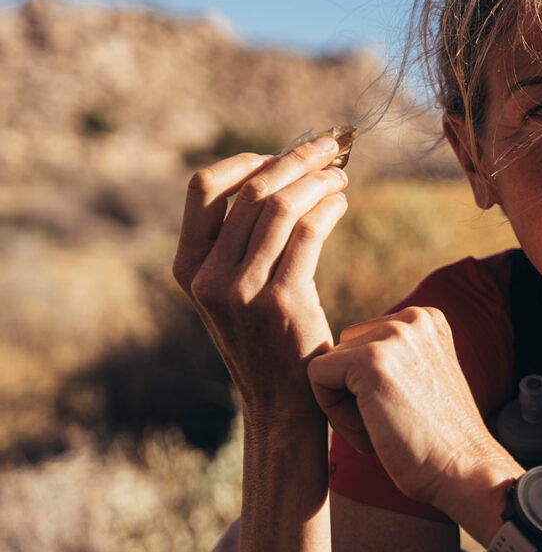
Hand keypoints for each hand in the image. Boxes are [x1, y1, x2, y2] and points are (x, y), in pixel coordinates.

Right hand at [173, 136, 347, 424]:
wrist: (281, 405)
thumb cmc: (266, 342)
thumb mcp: (232, 294)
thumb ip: (237, 246)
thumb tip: (276, 179)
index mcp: (188, 268)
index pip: (202, 188)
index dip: (244, 161)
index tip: (280, 155)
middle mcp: (208, 277)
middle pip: (251, 189)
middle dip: (295, 158)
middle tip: (329, 146)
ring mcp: (243, 290)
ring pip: (282, 206)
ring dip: (317, 179)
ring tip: (341, 175)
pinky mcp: (283, 301)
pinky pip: (309, 232)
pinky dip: (329, 207)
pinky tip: (342, 202)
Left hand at [307, 306, 519, 514]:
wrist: (466, 472)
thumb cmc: (442, 441)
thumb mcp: (424, 380)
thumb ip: (394, 359)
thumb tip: (337, 358)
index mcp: (427, 320)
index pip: (364, 342)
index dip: (371, 386)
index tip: (403, 412)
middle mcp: (413, 318)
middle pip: (344, 350)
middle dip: (355, 392)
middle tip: (392, 424)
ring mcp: (393, 336)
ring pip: (329, 366)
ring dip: (346, 406)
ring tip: (386, 429)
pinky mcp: (369, 361)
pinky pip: (316, 377)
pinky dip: (333, 413)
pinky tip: (371, 433)